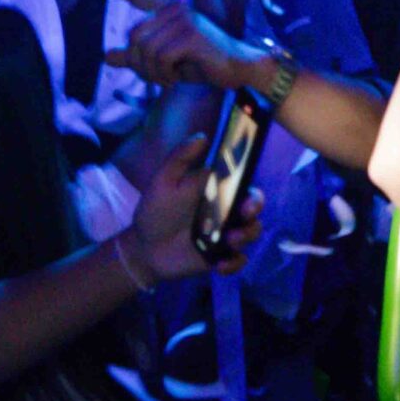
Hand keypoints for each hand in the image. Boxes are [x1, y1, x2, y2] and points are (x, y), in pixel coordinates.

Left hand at [93, 0, 259, 92]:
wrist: (239, 69)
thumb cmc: (202, 63)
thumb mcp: (164, 61)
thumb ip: (137, 57)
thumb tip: (106, 56)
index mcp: (167, 9)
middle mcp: (173, 8)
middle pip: (133, 38)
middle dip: (141, 65)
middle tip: (159, 78)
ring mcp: (183, 19)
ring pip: (145, 50)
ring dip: (153, 73)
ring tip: (170, 78)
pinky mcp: (191, 35)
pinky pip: (160, 59)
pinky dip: (164, 75)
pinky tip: (178, 78)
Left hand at [125, 132, 263, 282]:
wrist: (145, 247)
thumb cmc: (156, 210)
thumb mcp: (165, 180)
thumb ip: (181, 157)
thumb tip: (203, 136)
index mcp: (216, 190)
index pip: (243, 183)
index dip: (251, 183)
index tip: (248, 188)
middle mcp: (226, 211)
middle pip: (254, 207)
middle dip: (255, 208)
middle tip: (245, 211)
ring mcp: (225, 235)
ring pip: (251, 233)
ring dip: (246, 235)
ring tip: (229, 239)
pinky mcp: (220, 257)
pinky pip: (238, 261)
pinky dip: (234, 263)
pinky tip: (219, 264)